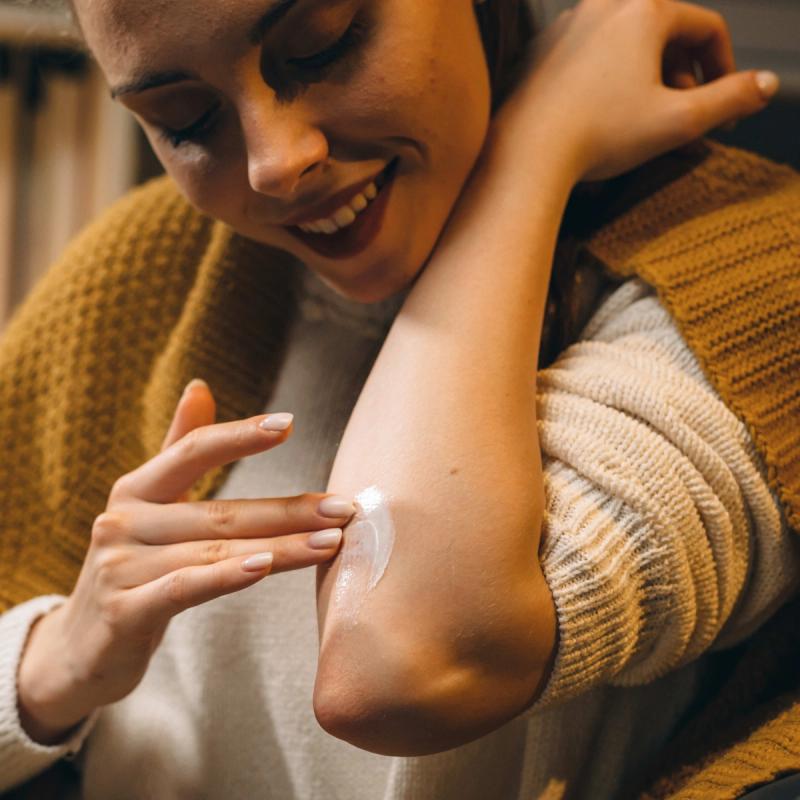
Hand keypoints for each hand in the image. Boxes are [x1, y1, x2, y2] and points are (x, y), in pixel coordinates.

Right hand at [17, 380, 353, 742]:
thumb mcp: (149, 506)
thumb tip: (200, 385)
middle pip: (221, 511)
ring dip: (280, 547)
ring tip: (330, 542)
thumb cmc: (132, 568)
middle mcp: (124, 521)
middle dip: (288, 510)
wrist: (78, 649)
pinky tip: (267, 567)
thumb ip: (177, 449)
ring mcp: (120, 566)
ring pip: (215, 551)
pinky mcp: (123, 613)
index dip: (240, 435)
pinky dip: (226, 576)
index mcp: (135, 490)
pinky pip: (185, 588)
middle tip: (344, 508)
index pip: (193, 450)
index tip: (289, 423)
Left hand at [493, 0, 778, 182]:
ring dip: (648, 80)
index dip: (723, 70)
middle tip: (686, 118)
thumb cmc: (598, 136)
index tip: (722, 105)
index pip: (705, 29)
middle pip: (665, 35)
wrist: (527, 155)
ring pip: (626, 47)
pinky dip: (609, 80)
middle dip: (684, 78)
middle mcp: (604, 6)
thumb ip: (730, 99)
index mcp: (645, 11)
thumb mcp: (678, 121)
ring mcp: (568, 25)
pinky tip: (607, 116)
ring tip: (649, 120)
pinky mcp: (542, 51)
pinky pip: (591, 57)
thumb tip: (765, 85)